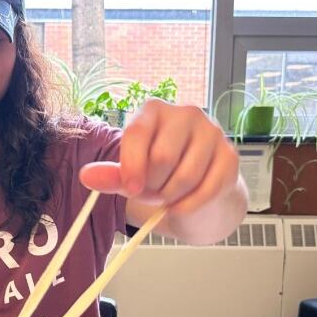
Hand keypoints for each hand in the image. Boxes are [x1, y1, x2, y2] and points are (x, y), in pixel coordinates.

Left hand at [80, 98, 239, 214]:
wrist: (197, 185)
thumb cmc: (158, 172)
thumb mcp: (130, 172)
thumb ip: (110, 175)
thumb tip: (86, 176)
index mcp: (154, 110)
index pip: (137, 134)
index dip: (131, 167)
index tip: (130, 189)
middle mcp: (186, 113)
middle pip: (162, 158)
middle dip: (152, 186)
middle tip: (150, 193)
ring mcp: (213, 132)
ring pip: (185, 177)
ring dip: (170, 197)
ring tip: (166, 196)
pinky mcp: (230, 156)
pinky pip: (207, 189)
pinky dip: (189, 205)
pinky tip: (182, 204)